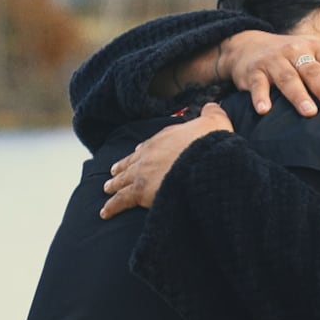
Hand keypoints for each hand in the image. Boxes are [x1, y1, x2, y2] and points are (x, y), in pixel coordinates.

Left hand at [100, 103, 232, 218]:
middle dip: (122, 168)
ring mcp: (142, 173)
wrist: (205, 161)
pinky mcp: (140, 191)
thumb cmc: (211, 145)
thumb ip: (212, 113)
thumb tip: (213, 107)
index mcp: (163, 138)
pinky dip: (112, 206)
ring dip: (114, 184)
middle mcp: (148, 154)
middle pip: (131, 162)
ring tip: (108, 189)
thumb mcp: (214, 121)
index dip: (142, 151)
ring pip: (122, 180)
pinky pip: (121, 200)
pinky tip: (105, 212)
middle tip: (114, 173)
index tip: (138, 154)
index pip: (148, 146)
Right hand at [221, 31, 319, 115]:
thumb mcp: (316, 48)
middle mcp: (296, 52)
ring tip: (309, 112)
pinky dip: (260, 97)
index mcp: (315, 48)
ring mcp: (274, 62)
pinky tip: (264, 110)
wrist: (248, 45)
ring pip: (288, 79)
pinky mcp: (253, 73)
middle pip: (312, 71)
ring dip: (298, 95)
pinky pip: (257, 85)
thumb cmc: (291, 53)